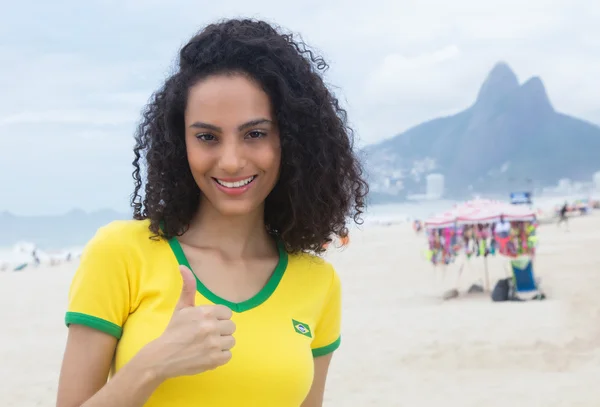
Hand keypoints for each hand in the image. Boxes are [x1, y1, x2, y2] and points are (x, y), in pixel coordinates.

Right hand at [145, 265, 235, 379]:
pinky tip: (207, 354)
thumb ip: (188, 287)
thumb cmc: (174, 330)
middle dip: (221, 330)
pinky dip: (220, 356)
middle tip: (206, 335)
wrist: (161, 357)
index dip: (218, 318)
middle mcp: (211, 327)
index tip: (207, 323)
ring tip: (207, 345)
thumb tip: (183, 266)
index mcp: (206, 313)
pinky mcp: (214, 360)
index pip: (227, 313)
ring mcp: (214, 344)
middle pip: (231, 327)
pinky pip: (228, 355)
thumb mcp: (181, 307)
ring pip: (231, 341)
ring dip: (221, 343)